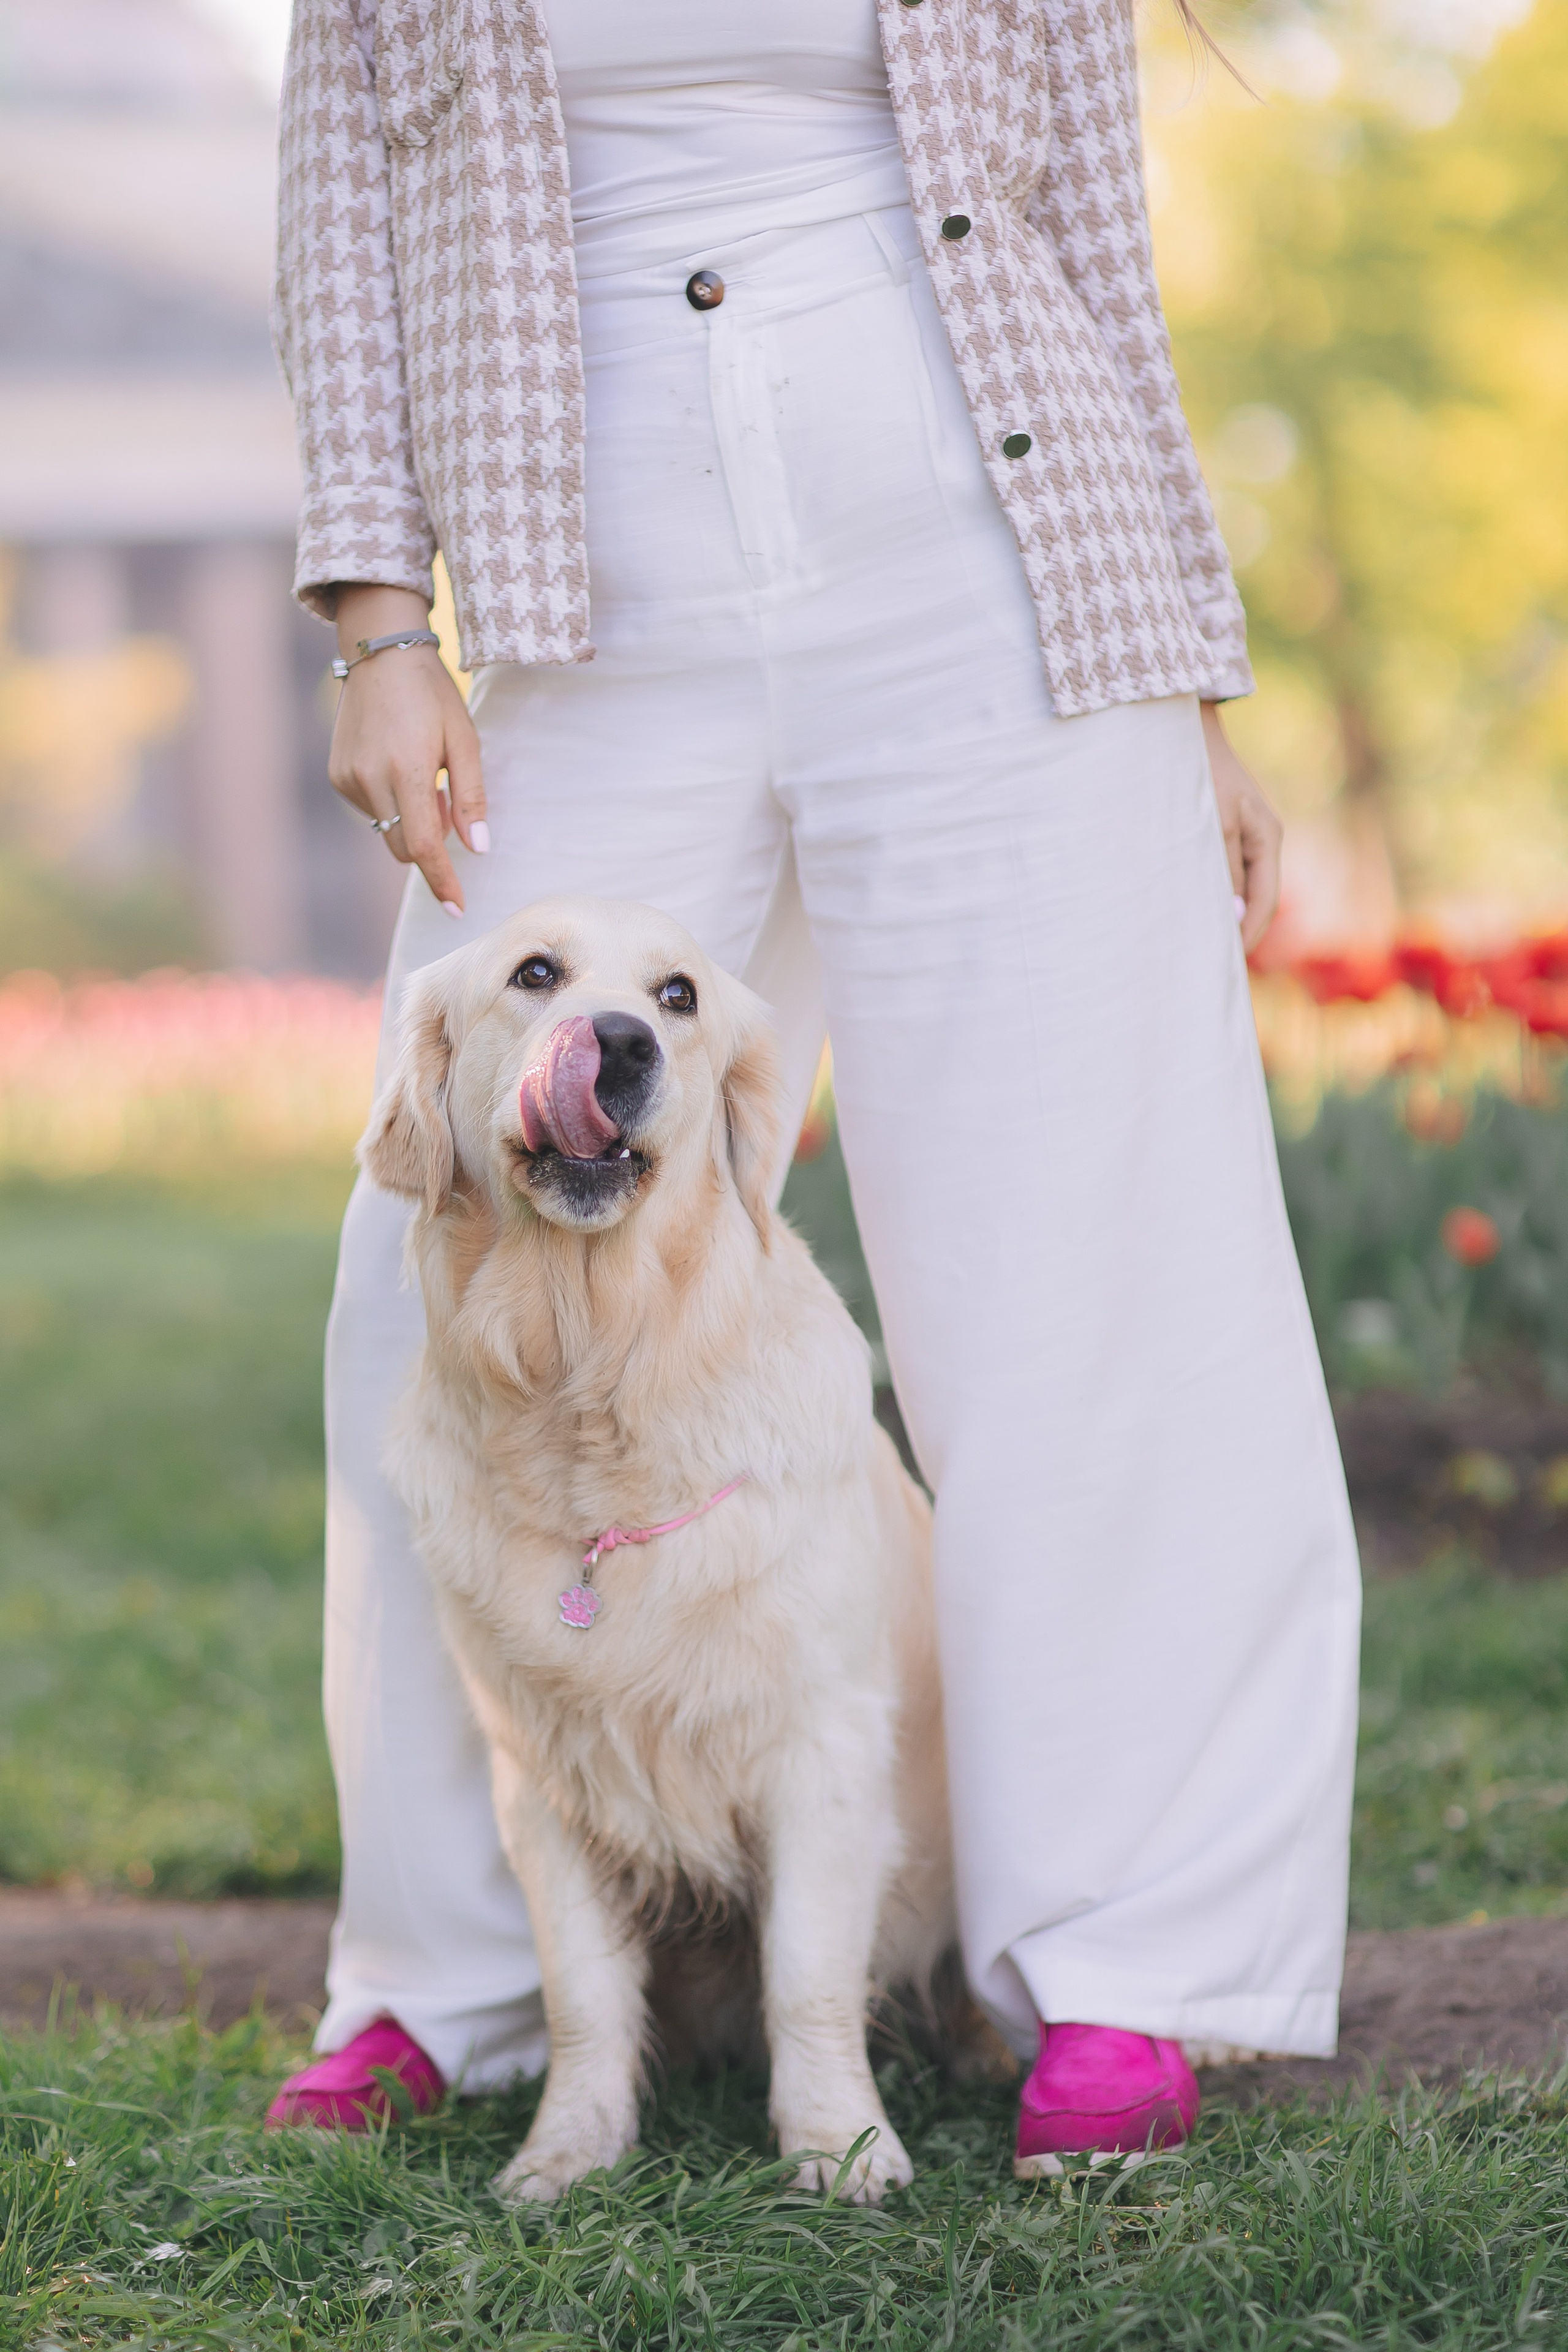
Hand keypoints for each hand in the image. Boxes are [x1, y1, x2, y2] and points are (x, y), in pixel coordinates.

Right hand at [328, 584, 486, 915]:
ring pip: (387, 829)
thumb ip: (471, 797)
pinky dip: (392, 804)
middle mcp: (370, 779)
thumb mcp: (465, 740)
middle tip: (449, 806)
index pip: (424, 845)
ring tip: (426, 776)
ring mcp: (348, 778)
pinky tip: (400, 767)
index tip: (456, 907)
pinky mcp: (337, 775)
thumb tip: (478, 848)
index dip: (442, 879)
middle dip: (431, 845)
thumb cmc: (432, 694)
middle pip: (404, 846)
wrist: (380, 653)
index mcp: (407, 769)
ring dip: (411, 821)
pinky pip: (371, 810)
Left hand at [1201, 701, 1280, 956]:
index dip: (1247, 935)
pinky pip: (1218, 871)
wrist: (1184, 726)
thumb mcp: (1215, 820)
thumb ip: (1224, 868)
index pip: (1264, 901)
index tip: (1226, 964)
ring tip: (1193, 944)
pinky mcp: (1221, 829)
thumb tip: (1233, 914)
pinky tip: (1185, 908)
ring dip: (1217, 913)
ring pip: (1234, 887)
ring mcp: (1242, 834)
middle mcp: (1260, 839)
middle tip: (1208, 965)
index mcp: (1268, 837)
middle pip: (1253, 899)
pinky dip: (1206, 892)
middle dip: (1233, 931)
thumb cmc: (1200, 769)